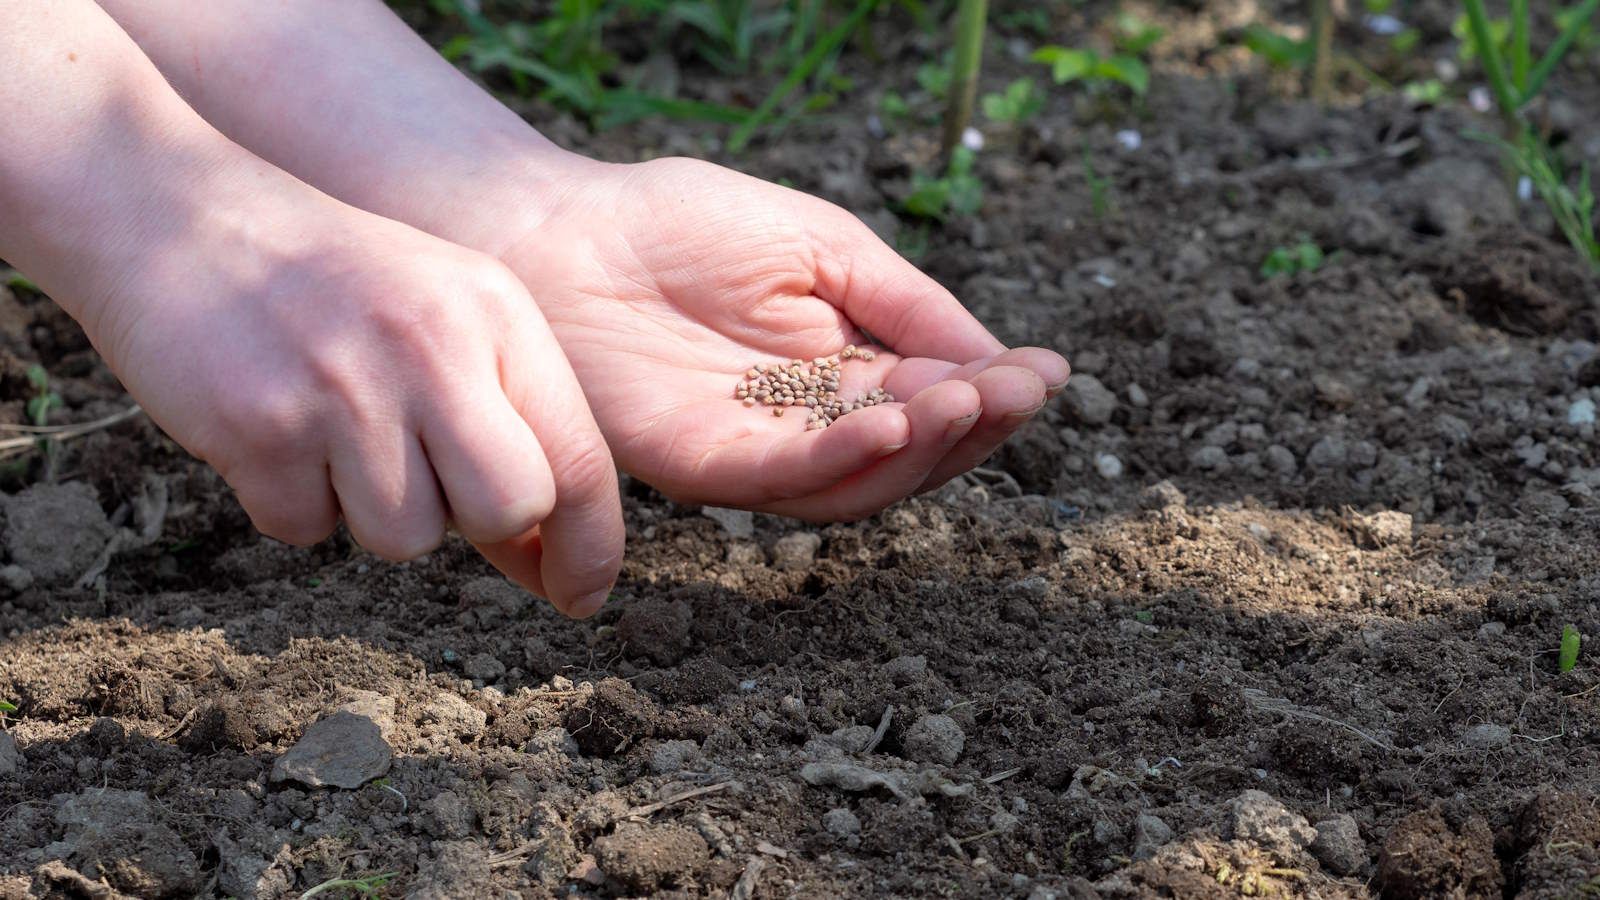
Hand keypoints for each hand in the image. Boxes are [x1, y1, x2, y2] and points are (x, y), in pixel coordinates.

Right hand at [92, 176, 623, 615]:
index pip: (581, 460)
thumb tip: (558, 559)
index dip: (592, 547)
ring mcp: (347, 390)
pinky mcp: (262, 427)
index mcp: (496, 316)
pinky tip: (277, 427)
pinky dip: (290, 500)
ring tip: (336, 428)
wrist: (180, 215)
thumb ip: (511, 416)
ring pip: (404, 537)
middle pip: (509, 508)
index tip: (583, 596)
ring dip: (370, 510)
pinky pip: (305, 530)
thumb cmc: (337, 285)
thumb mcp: (450, 315)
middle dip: (479, 524)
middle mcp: (433, 350)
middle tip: (429, 479)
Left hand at [501, 157, 1068, 519]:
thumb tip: (1002, 359)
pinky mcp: (703, 467)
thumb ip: (905, 304)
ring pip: (861, 482)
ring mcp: (757, 452)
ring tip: (967, 402)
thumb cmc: (683, 223)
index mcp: (843, 371)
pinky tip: (894, 420)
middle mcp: (808, 425)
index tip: (1047, 372)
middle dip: (973, 426)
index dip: (993, 392)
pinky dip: (846, 459)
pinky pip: (787, 479)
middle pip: (911, 453)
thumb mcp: (823, 245)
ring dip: (924, 449)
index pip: (935, 399)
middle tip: (1016, 392)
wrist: (564, 229)